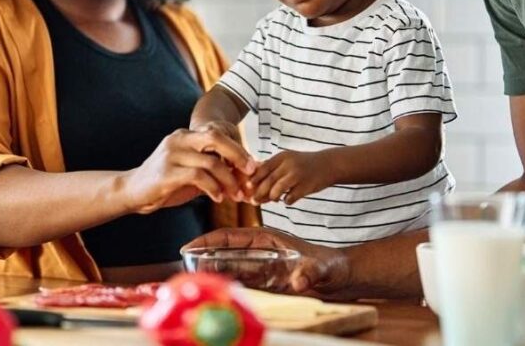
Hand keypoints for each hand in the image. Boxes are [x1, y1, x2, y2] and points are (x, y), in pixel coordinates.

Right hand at [124, 129, 256, 213]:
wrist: (132, 192)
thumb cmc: (165, 183)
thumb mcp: (192, 172)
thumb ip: (213, 170)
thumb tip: (242, 176)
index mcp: (185, 135)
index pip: (217, 134)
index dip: (238, 150)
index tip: (252, 167)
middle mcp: (178, 140)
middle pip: (216, 138)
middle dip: (238, 155)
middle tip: (250, 173)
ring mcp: (171, 155)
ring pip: (211, 161)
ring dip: (228, 180)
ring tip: (236, 194)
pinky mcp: (166, 173)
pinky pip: (198, 176)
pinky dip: (213, 187)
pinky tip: (218, 197)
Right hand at [183, 227, 349, 296]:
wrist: (339, 274)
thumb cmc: (330, 265)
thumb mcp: (321, 268)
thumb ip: (311, 273)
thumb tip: (300, 281)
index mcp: (267, 238)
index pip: (231, 236)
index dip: (208, 241)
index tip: (189, 246)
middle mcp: (260, 248)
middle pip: (225, 249)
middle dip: (204, 255)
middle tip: (184, 265)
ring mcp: (262, 262)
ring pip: (230, 264)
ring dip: (213, 270)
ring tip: (194, 278)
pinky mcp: (265, 277)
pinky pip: (240, 278)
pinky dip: (226, 282)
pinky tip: (215, 289)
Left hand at [249, 151, 331, 204]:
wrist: (328, 165)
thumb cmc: (304, 164)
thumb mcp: (288, 160)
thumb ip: (273, 168)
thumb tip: (253, 181)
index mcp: (282, 156)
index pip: (263, 168)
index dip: (254, 179)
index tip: (247, 187)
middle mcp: (289, 164)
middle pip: (268, 181)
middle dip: (259, 193)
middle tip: (254, 201)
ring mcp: (298, 175)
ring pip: (276, 191)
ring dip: (272, 198)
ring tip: (274, 199)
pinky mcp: (306, 187)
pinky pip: (290, 198)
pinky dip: (286, 201)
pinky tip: (288, 199)